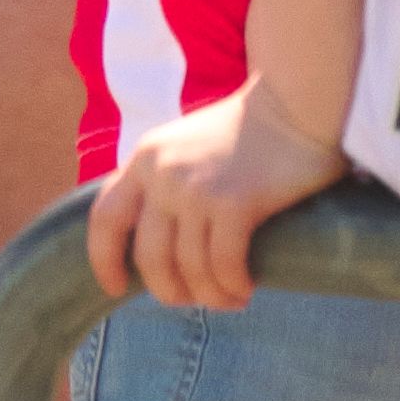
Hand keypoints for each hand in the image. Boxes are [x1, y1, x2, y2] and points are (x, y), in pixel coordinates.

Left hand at [87, 87, 344, 312]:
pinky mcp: (234, 202)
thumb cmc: (249, 129)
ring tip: (232, 298)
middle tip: (195, 300)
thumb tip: (164, 238)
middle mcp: (162, 174)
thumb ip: (169, 181)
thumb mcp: (187, 146)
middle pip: (148, 257)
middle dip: (169, 291)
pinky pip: (224, 265)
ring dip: (210, 296)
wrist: (295, 100)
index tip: (115, 288)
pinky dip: (233, 286)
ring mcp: (195, 189)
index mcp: (145, 159)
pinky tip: (246, 288)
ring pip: (189, 269)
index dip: (104, 259)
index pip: (104, 217)